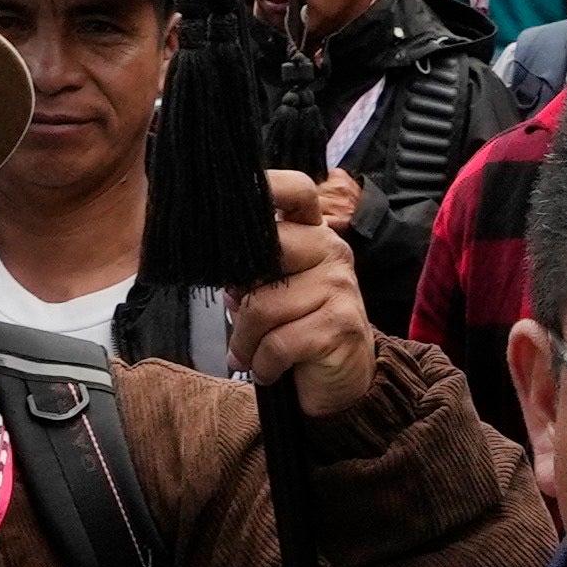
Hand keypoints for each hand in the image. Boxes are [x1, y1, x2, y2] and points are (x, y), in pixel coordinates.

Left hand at [237, 169, 380, 417]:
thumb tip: (220, 270)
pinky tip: (269, 369)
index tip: (233, 201)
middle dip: (241, 297)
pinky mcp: (341, 325)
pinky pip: (278, 343)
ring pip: (263, 307)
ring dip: (246, 342)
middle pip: (264, 254)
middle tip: (241, 319)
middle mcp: (330, 250)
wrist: (345, 381)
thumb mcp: (272, 294)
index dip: (268, 186)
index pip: (296, 190)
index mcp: (312, 234)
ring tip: (251, 354)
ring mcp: (339, 286)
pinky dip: (263, 364)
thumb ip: (249, 275)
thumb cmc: (300, 332)